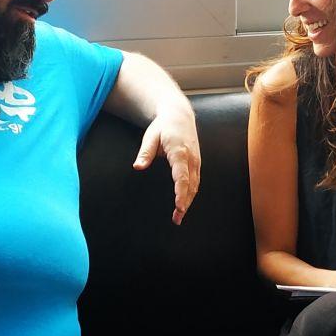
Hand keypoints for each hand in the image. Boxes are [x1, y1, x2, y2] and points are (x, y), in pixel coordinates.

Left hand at [133, 104, 200, 224]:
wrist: (179, 115)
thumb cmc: (163, 127)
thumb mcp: (150, 136)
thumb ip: (145, 153)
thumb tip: (137, 166)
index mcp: (180, 152)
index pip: (182, 177)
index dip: (181, 193)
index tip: (179, 207)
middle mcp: (191, 158)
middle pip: (191, 185)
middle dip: (185, 203)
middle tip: (176, 219)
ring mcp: (196, 160)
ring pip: (195, 185)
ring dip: (189, 201)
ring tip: (179, 216)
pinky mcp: (197, 162)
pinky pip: (196, 181)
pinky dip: (191, 193)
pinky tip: (185, 203)